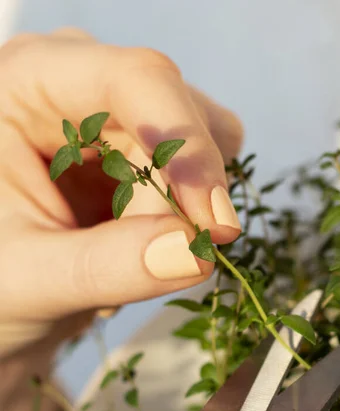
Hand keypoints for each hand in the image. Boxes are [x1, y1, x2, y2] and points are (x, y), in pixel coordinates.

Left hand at [0, 28, 242, 357]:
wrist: (0, 295)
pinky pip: (201, 178)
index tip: (213, 225)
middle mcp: (82, 87)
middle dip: (179, 202)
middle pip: (181, 118)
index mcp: (29, 83)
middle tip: (146, 265)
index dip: (185, 146)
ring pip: (205, 146)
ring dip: (182, 216)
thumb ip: (105, 266)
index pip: (135, 80)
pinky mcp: (144, 154)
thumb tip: (195, 254)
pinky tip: (135, 247)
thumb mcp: (28, 277)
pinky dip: (185, 223)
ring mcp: (119, 119)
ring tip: (119, 258)